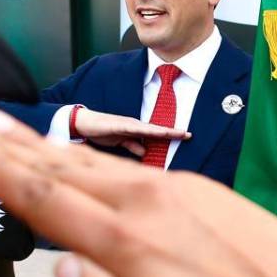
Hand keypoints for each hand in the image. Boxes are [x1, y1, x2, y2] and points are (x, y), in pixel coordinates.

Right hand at [0, 109, 276, 276]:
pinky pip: (133, 165)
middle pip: (66, 167)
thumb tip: (63, 271)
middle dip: (14, 144)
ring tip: (12, 125)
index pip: (46, 198)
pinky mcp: (204, 187)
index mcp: (130, 243)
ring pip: (98, 161)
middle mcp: (151, 203)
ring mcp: (181, 189)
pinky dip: (95, 156)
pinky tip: (82, 156)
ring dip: (50, 144)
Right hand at [73, 107, 189, 156]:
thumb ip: (134, 147)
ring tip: (177, 133)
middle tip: (189, 134)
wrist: (86, 123)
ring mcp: (128, 124)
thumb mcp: (122, 142)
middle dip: (173, 132)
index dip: (172, 135)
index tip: (187, 136)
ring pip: (149, 129)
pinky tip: (153, 132)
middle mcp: (136, 126)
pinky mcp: (119, 126)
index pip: (157, 134)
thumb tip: (146, 153)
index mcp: (137, 130)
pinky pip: (134, 129)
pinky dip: (144, 130)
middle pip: (157, 130)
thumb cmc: (105, 131)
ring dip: (163, 131)